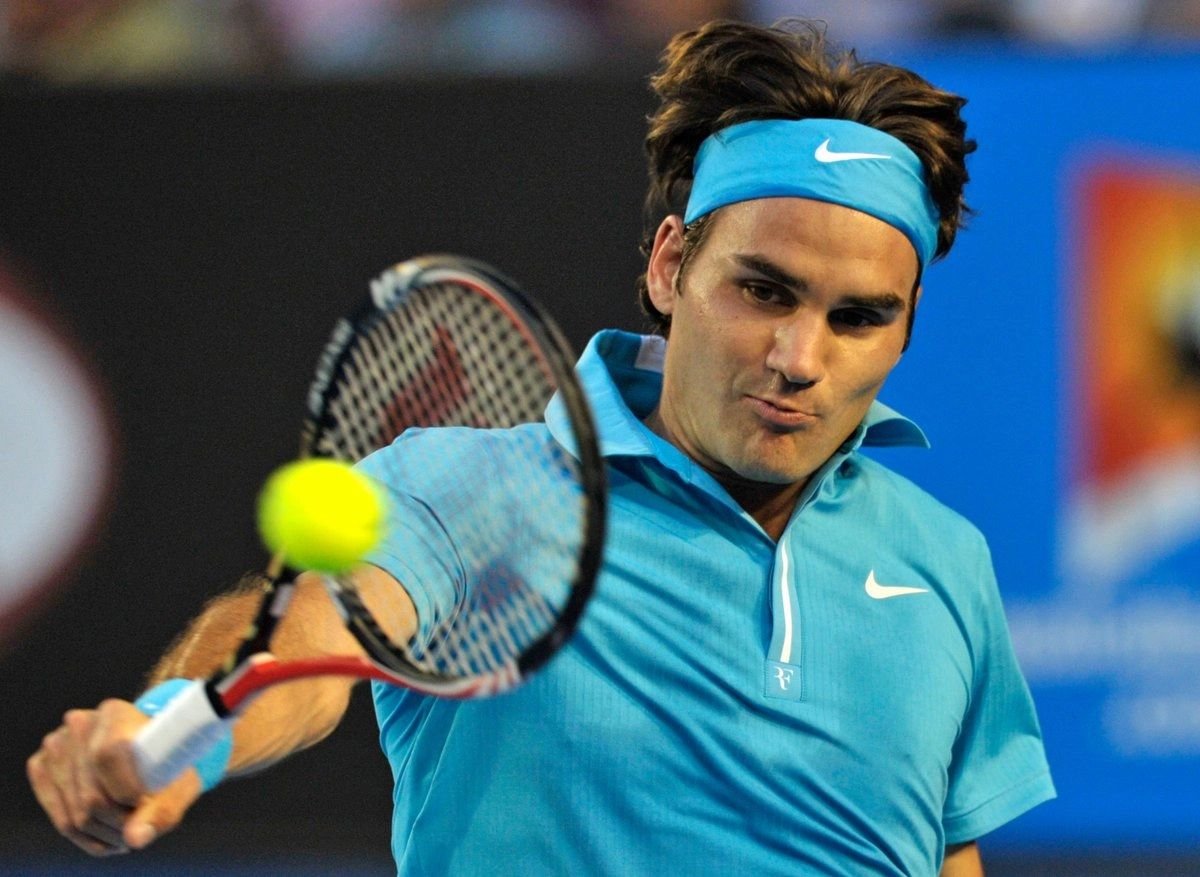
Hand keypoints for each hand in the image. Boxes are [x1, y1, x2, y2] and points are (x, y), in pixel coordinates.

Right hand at [26, 699, 202, 854]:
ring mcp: (56, 745)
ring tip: (129, 831)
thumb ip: (162, 809)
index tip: (148, 804)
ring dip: (105, 833)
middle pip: (91, 795)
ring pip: (75, 813)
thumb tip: (135, 838)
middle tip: (141, 825)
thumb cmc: (167, 764)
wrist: (146, 749)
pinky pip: (60, 818)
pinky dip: (87, 836)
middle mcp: (80, 724)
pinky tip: (109, 835)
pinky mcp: (41, 766)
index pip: (106, 756)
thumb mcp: (179, 782)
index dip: (127, 791)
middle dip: (120, 821)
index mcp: (115, 713)